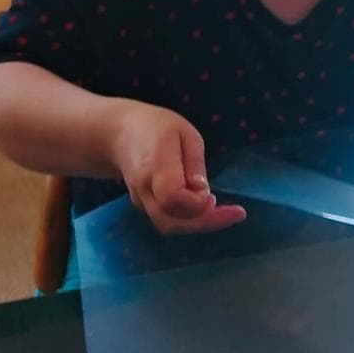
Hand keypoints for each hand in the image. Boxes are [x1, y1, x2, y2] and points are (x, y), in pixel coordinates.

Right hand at [108, 101, 245, 234]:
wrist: (119, 133)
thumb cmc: (157, 127)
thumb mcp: (185, 133)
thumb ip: (195, 164)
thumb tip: (203, 192)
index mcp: (155, 164)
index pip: (172, 196)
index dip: (196, 203)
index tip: (213, 195)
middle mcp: (144, 187)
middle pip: (170, 220)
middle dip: (205, 222)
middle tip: (234, 212)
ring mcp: (140, 199)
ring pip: (168, 225)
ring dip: (198, 224)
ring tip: (222, 212)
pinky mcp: (143, 206)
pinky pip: (166, 220)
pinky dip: (188, 220)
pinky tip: (205, 209)